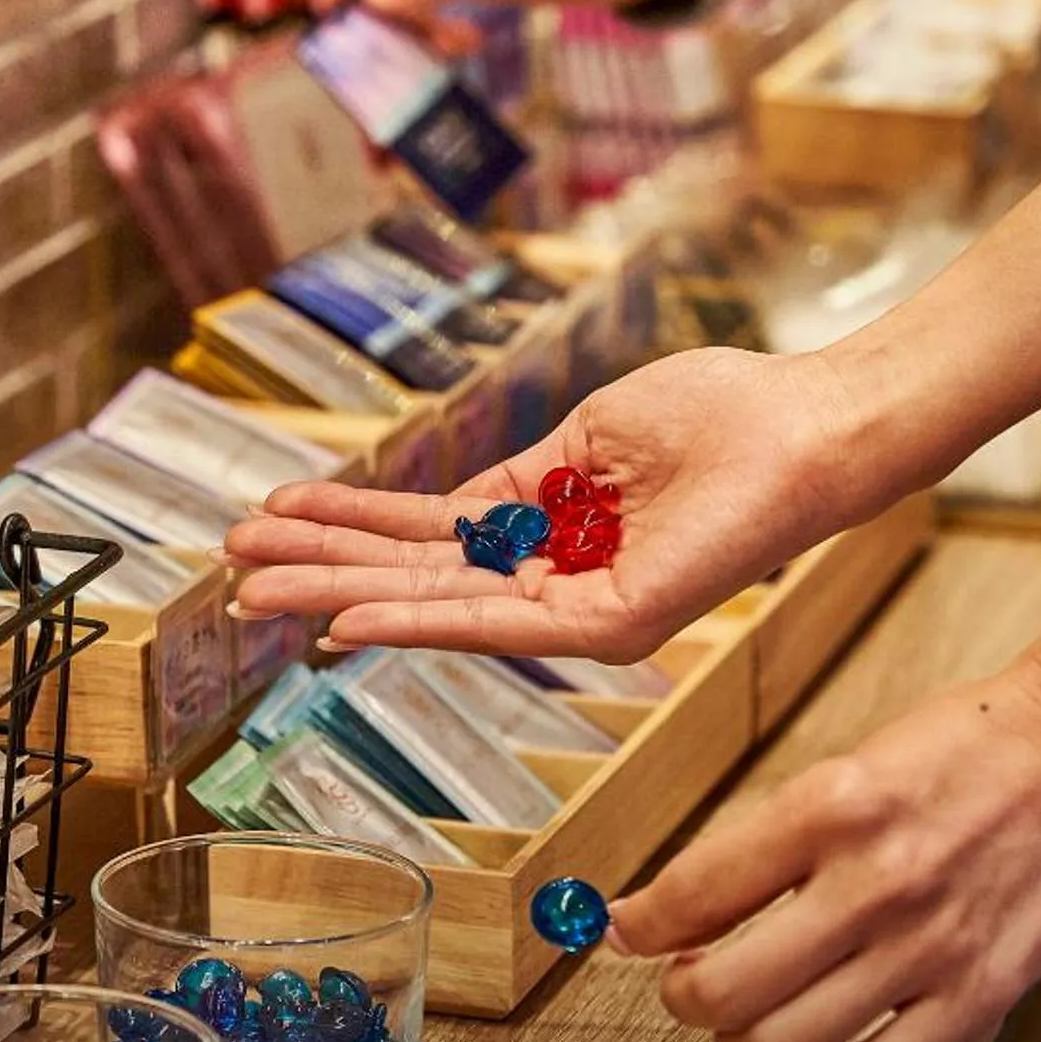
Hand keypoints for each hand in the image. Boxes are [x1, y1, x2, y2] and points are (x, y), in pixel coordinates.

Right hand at [223, 348, 879, 662]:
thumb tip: (449, 513)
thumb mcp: (591, 434)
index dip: (348, 524)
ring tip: (258, 590)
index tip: (274, 511)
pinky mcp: (609, 624)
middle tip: (234, 563)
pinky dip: (416, 619)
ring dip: (341, 594)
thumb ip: (517, 483)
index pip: (427, 536)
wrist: (806, 428)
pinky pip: (494, 622)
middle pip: (414, 575)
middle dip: (320, 565)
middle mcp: (554, 578)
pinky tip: (349, 617)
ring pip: (436, 603)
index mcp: (548, 527)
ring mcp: (577, 607)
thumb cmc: (723, 417)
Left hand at [606, 651, 1040, 1041]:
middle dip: (682, 998)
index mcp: (830, 806)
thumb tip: (676, 911)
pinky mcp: (979, 995)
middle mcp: (873, 882)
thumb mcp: (849, 764)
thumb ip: (768, 841)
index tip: (625, 936)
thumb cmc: (967, 747)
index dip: (638, 928)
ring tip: (749, 1020)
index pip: (692, 893)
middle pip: (722, 990)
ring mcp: (928, 947)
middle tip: (687, 985)